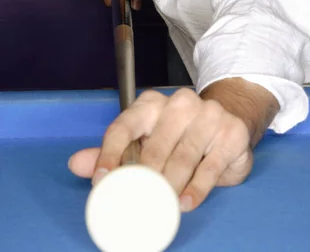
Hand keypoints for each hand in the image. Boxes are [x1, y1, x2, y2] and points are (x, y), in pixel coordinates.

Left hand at [68, 88, 253, 211]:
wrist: (230, 117)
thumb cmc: (181, 133)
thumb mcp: (147, 138)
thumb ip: (115, 152)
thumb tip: (77, 164)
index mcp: (152, 103)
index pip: (125, 126)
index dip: (110, 153)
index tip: (102, 179)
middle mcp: (180, 103)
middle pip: (155, 147)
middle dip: (143, 180)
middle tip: (135, 204)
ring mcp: (208, 115)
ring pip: (183, 158)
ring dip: (170, 188)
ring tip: (161, 208)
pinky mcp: (230, 132)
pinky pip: (210, 166)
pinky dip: (196, 188)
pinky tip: (186, 203)